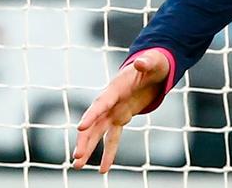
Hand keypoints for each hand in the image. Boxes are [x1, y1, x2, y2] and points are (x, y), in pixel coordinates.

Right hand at [72, 50, 170, 172]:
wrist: (153, 68)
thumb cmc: (154, 63)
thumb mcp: (154, 62)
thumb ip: (147, 62)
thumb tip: (142, 62)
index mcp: (116, 88)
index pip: (101, 103)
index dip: (92, 114)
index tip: (81, 126)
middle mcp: (110, 102)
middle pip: (94, 123)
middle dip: (85, 139)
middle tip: (77, 156)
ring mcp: (114, 111)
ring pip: (97, 133)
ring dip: (88, 149)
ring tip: (78, 166)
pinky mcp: (121, 118)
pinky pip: (112, 138)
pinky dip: (108, 153)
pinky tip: (103, 169)